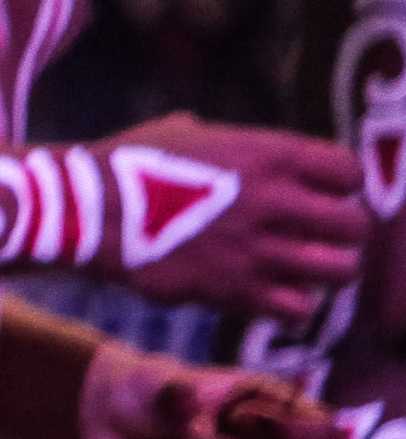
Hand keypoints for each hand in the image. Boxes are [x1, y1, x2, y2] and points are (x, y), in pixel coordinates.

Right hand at [98, 114, 367, 320]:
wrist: (84, 209)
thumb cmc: (128, 162)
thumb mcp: (185, 131)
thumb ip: (238, 145)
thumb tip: (257, 156)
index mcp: (266, 154)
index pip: (348, 171)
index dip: (339, 183)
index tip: (320, 190)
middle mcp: (274, 202)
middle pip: (355, 225)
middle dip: (341, 230)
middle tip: (317, 234)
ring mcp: (257, 250)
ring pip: (340, 271)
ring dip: (325, 269)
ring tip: (301, 266)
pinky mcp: (235, 291)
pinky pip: (299, 308)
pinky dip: (291, 302)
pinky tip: (269, 290)